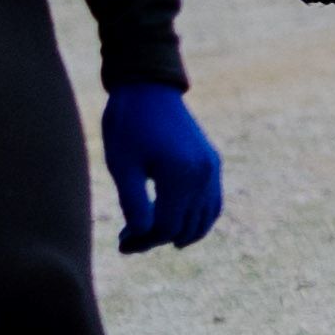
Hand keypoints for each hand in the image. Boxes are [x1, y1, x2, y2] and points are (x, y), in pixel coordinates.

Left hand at [100, 88, 221, 253]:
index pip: (167, 226)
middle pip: (186, 226)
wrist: (149, 90)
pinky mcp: (212, 163)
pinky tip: (177, 222)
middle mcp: (204, 174)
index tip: (121, 244)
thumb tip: (142, 236)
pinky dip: (198, 218)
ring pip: (206, 218)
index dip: (144, 241)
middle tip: (128, 241)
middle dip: (157, 239)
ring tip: (152, 236)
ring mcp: (212, 169)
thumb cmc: (129, 126)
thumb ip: (133, 204)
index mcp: (182, 175)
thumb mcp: (122, 166)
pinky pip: (213, 201)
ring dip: (181, 232)